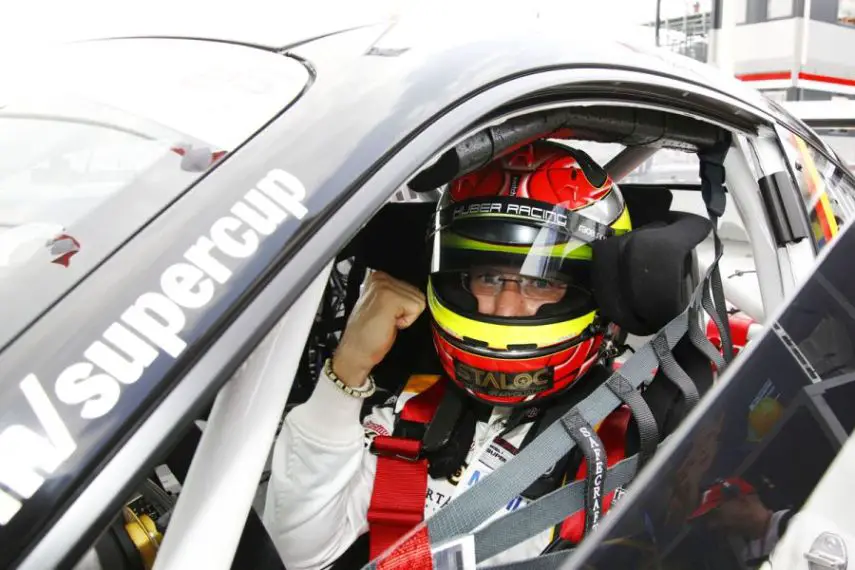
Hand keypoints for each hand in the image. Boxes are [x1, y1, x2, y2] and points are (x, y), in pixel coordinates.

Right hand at [332, 270, 425, 386]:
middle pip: (417, 293)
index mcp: (377, 277)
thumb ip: (394, 294)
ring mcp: (384, 286)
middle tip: (387, 319)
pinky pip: (417, 308)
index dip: (404, 307)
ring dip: (406, 316)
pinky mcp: (390, 298)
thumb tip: (413, 293)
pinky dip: (407, 321)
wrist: (355, 351)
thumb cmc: (367, 334)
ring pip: (419, 300)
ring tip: (387, 321)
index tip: (387, 314)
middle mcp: (380, 278)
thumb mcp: (380, 305)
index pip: (411, 288)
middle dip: (406, 311)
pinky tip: (390, 323)